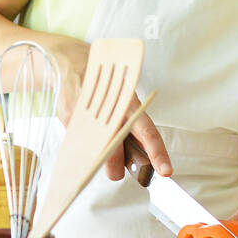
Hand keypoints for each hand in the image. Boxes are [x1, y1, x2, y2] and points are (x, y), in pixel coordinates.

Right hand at [49, 36, 171, 180]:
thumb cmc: (105, 92)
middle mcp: (113, 108)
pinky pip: (78, 143)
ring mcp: (90, 112)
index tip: (166, 171)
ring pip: (97, 149)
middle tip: (116, 174)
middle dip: (115, 166)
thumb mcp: (122, 105)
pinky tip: (82, 142)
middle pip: (117, 147)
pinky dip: (81, 148)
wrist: (75, 64)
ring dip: (97, 158)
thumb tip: (129, 165)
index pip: (148, 133)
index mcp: (131, 105)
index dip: (158, 153)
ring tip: (97, 156)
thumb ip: (126, 131)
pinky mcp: (70, 115)